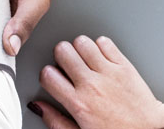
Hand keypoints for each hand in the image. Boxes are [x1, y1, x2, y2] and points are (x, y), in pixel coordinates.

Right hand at [30, 36, 163, 128]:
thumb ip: (56, 121)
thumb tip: (38, 106)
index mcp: (78, 104)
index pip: (48, 74)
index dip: (48, 75)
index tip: (54, 79)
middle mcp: (92, 85)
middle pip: (62, 51)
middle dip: (61, 56)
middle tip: (68, 66)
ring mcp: (109, 73)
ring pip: (82, 42)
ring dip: (80, 49)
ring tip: (85, 61)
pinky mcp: (125, 65)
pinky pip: (105, 42)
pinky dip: (101, 47)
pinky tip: (102, 59)